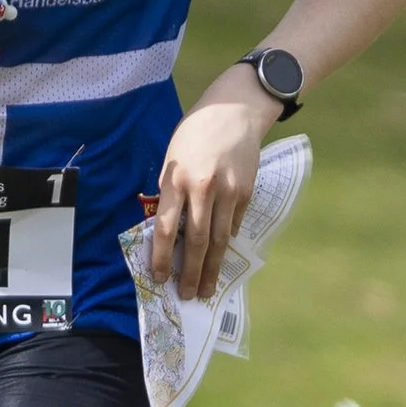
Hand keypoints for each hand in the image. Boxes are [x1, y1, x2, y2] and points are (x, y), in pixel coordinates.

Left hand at [151, 78, 274, 298]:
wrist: (235, 111)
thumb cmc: (195, 133)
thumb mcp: (172, 157)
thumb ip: (170, 191)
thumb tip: (167, 229)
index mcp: (176, 179)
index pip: (165, 228)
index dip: (161, 257)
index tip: (159, 278)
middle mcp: (203, 189)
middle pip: (195, 241)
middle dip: (189, 273)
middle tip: (187, 295)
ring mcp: (228, 192)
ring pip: (218, 240)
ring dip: (211, 268)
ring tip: (206, 289)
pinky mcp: (245, 193)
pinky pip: (234, 225)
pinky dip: (226, 243)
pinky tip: (220, 258)